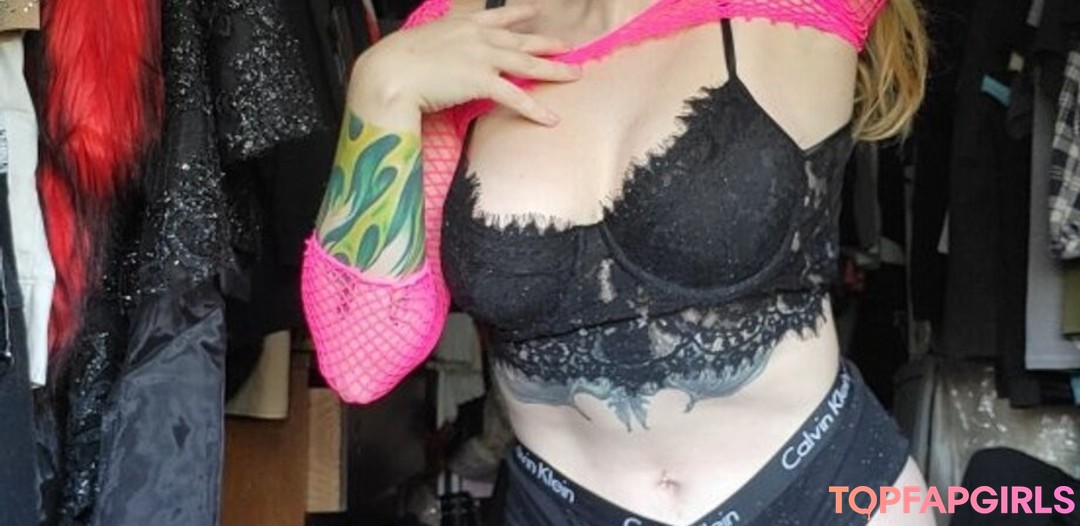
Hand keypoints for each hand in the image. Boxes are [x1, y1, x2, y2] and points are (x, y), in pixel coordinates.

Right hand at [350, 3, 581, 125]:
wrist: (389, 71)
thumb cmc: (395, 62)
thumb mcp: (420, 42)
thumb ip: (439, 46)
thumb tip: (440, 58)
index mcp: (461, 23)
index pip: (498, 17)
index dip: (519, 14)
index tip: (535, 11)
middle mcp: (476, 36)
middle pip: (521, 39)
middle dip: (548, 42)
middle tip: (569, 46)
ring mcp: (481, 56)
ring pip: (527, 63)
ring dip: (554, 70)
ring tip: (575, 74)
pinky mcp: (481, 81)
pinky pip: (516, 96)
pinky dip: (536, 109)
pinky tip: (551, 118)